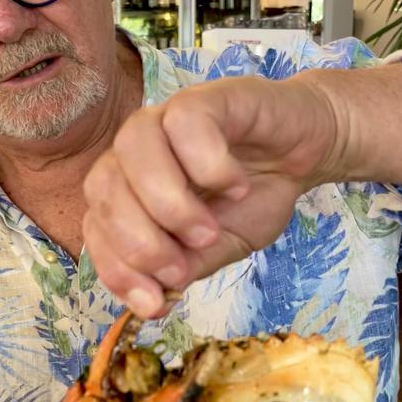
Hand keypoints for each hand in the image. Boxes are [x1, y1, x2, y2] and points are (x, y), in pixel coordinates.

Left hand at [82, 75, 340, 317]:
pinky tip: (236, 186)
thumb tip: (151, 303)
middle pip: (103, 189)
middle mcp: (136, 151)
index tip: (155, 303)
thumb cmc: (254, 198)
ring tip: (208, 231)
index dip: (116, 269)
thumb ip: (183, 268)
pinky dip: (209, 165)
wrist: (305, 154)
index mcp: (130, 187)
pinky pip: (185, 123)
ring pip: (132, 149)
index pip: (96, 227)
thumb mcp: (217, 248)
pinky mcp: (206, 98)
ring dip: (168, 205)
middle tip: (182, 268)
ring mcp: (166, 119)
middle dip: (140, 242)